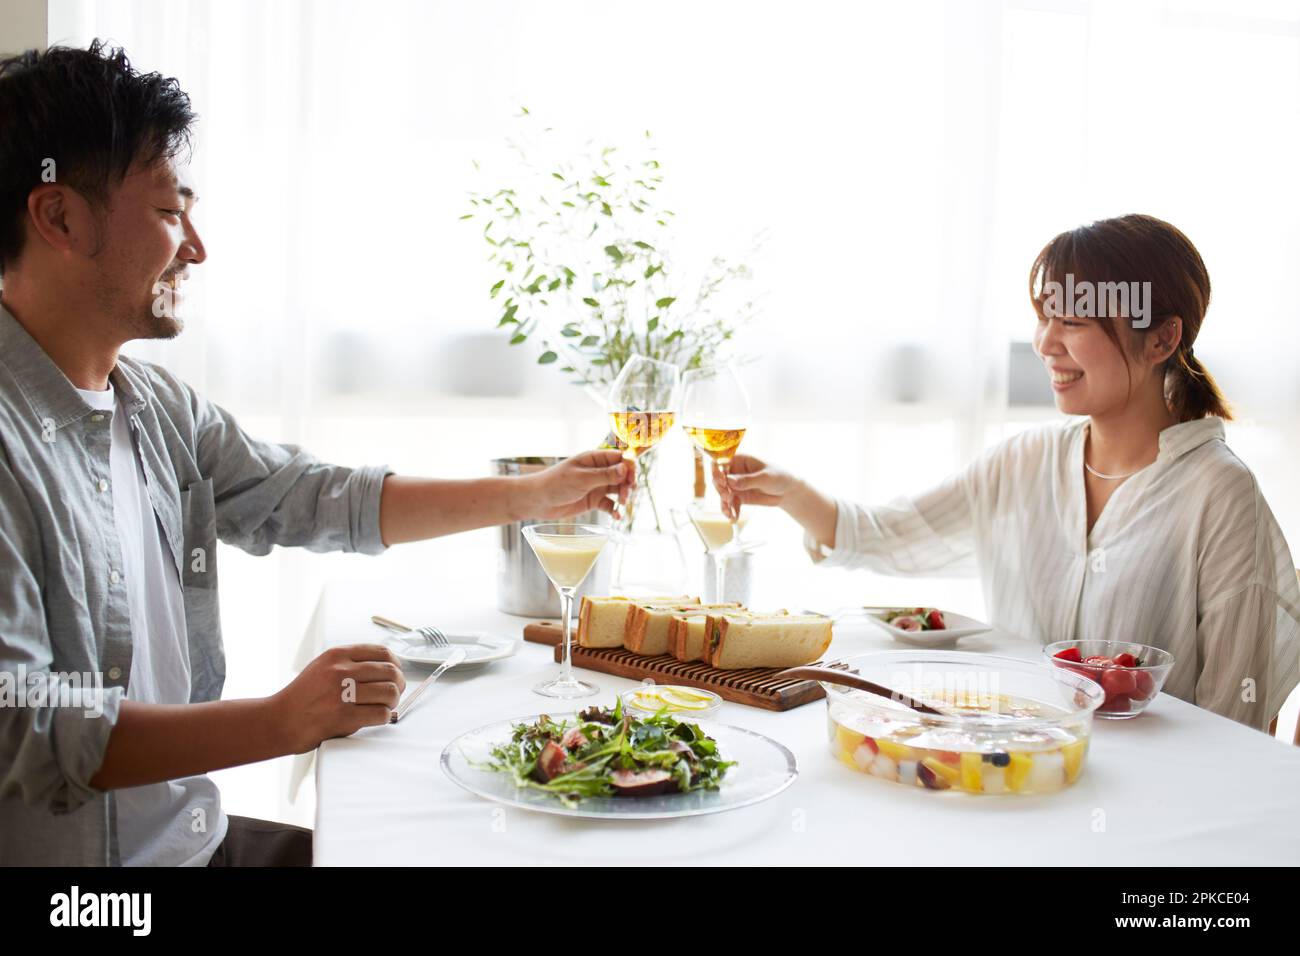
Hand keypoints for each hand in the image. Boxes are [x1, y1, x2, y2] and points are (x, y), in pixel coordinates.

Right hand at [273, 644, 406, 752]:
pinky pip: (381, 714)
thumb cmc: (302, 697)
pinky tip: (376, 718)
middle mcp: (340, 670)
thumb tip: (386, 665)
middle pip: (390, 672)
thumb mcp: (322, 667)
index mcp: (337, 655)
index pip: (382, 652)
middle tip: (395, 693)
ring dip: (392, 702)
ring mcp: (342, 693)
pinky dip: (384, 717)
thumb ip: (349, 663)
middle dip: (398, 684)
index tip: (396, 673)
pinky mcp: (344, 716)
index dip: (396, 664)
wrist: (278, 720)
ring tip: (385, 707)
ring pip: (389, 692)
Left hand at [524, 449, 634, 519]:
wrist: (538, 500)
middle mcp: (598, 471)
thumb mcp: (582, 478)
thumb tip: (625, 469)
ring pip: (619, 489)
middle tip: (626, 495)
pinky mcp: (593, 501)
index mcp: (595, 459)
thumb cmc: (556, 483)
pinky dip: (615, 510)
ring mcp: (596, 486)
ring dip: (624, 496)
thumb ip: (604, 475)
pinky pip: (610, 505)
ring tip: (622, 504)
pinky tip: (617, 516)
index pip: (620, 458)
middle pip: (623, 475)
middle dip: (628, 484)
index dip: (630, 467)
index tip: (632, 478)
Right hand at [713, 453, 798, 518]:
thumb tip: (729, 481)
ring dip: (724, 503)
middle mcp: (734, 471)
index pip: (722, 462)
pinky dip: (730, 511)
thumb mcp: (765, 477)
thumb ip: (748, 480)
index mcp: (740, 459)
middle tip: (727, 497)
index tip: (722, 481)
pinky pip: (729, 504)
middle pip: (718, 478)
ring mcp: (735, 485)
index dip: (717, 470)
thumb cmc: (778, 477)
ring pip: (722, 493)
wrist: (787, 491)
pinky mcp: (738, 497)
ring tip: (730, 512)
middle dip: (720, 489)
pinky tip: (733, 518)